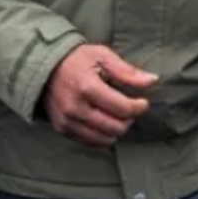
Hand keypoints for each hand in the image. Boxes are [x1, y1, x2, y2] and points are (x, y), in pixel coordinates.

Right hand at [42, 44, 157, 148]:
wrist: (44, 68)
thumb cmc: (76, 59)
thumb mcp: (102, 56)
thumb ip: (127, 71)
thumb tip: (152, 80)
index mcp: (87, 88)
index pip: (123, 108)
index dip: (139, 107)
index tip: (143, 102)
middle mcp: (75, 108)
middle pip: (115, 127)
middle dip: (129, 119)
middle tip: (130, 109)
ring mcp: (67, 121)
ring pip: (104, 139)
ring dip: (117, 129)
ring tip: (118, 115)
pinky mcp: (62, 129)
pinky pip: (89, 142)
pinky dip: (102, 135)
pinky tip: (105, 121)